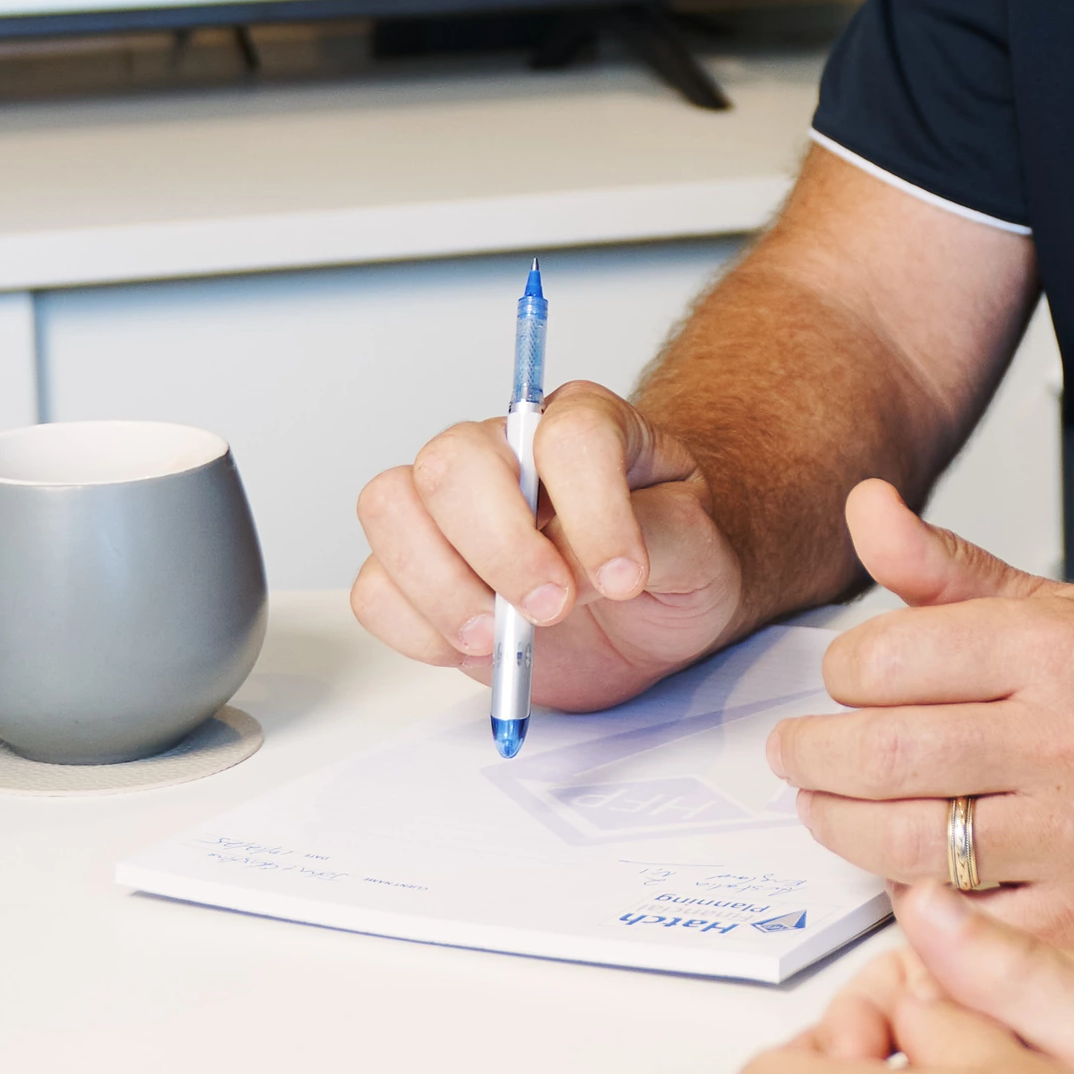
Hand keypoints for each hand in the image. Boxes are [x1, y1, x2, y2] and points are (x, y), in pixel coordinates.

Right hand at [351, 377, 749, 706]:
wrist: (648, 612)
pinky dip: (414, 628)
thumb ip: (654, 542)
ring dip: (441, 586)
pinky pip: (374, 587)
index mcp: (585, 425)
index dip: (593, 509)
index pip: (569, 435)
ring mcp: (450, 508)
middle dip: (500, 548)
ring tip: (499, 637)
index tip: (623, 578)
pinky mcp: (418, 571)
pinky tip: (473, 648)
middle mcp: (505, 452)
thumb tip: (582, 566)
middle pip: (455, 461)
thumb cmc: (671, 562)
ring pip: (390, 508)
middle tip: (552, 609)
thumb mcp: (699, 551)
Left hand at [764, 482, 1073, 942]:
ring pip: (905, 841)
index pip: (891, 660)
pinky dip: (909, 891)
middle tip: (795, 752)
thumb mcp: (1045, 606)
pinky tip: (901, 860)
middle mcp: (1071, 740)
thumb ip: (942, 566)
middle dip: (813, 755)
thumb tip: (865, 506)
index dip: (841, 670)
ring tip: (825, 805)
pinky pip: (955, 912)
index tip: (841, 679)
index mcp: (1059, 651)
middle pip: (887, 755)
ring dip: (839, 825)